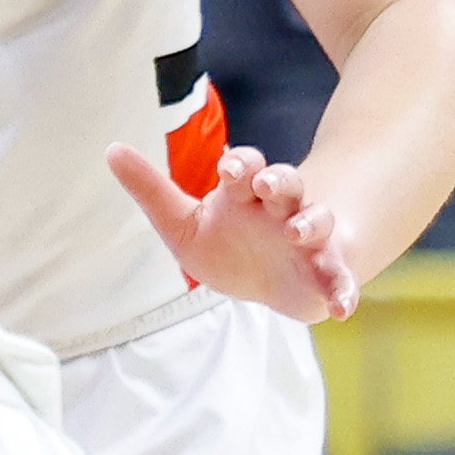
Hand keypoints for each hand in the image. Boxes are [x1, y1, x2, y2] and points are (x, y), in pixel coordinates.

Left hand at [106, 138, 363, 323]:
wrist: (267, 280)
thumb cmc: (226, 241)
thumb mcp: (181, 222)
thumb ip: (150, 189)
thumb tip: (111, 149)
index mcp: (244, 193)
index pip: (246, 167)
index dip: (241, 163)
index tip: (229, 166)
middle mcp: (280, 209)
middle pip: (286, 183)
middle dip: (278, 180)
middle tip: (266, 184)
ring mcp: (307, 238)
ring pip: (316, 220)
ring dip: (311, 223)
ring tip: (299, 232)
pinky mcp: (325, 271)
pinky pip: (338, 277)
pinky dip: (342, 288)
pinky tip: (342, 305)